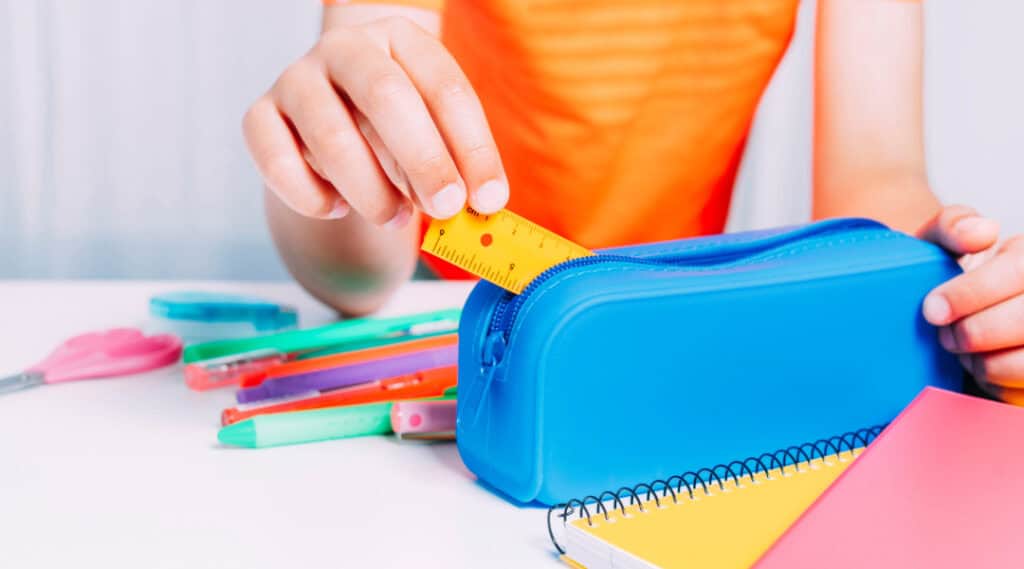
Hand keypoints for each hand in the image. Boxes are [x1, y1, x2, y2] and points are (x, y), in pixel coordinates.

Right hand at [243, 16, 508, 226]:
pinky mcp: (259, 116)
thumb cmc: (398, 130)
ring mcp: (297, 79)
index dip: (472, 147)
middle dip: (423, 160)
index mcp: (401, 39)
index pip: (445, 87)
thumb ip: (457, 164)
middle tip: (447, 207)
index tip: (489, 199)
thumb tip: (482, 204)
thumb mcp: (436, 135)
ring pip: (330, 136)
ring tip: (396, 217)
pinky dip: (312, 198)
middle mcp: (346, 48)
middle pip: (386, 96)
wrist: (336, 121)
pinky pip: (276, 161)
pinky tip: (338, 208)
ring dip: (371, 191)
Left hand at [919, 205, 1023, 401]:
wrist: (960, 311)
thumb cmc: (953, 276)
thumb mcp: (943, 242)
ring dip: (984, 361)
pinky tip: (983, 363)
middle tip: (945, 335)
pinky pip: (1022, 392)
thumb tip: (983, 230)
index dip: (973, 293)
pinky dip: (995, 382)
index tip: (932, 310)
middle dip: (975, 332)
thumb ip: (955, 224)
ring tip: (965, 348)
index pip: (1020, 270)